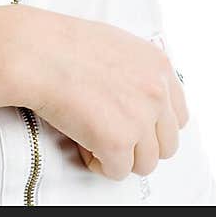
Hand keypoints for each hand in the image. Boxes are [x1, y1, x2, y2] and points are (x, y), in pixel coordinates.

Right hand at [15, 7, 189, 180]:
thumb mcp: (116, 45)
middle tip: (112, 135)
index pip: (178, 116)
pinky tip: (83, 143)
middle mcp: (156, 92)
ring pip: (145, 163)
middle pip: (166, 145)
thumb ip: (138, 72)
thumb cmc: (64, 44)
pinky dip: (99, 163)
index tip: (135, 126)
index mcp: (158, 65)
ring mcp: (140, 118)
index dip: (154, 126)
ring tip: (93, 137)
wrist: (37, 52)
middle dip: (139, 145)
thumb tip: (139, 98)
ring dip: (120, 156)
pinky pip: (118, 172)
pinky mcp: (118, 142)